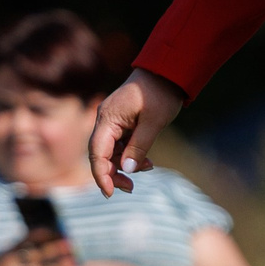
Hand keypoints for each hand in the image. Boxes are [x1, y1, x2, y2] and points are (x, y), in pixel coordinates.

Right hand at [91, 68, 186, 195]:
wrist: (168, 72)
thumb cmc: (160, 94)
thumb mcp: (154, 122)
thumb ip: (139, 146)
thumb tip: (127, 169)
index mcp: (107, 119)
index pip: (96, 153)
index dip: (101, 175)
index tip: (110, 193)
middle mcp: (105, 120)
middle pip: (101, 155)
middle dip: (113, 174)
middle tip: (131, 188)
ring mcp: (113, 121)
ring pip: (111, 152)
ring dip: (125, 165)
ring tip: (148, 169)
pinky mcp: (122, 123)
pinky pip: (121, 144)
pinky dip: (131, 155)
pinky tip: (147, 162)